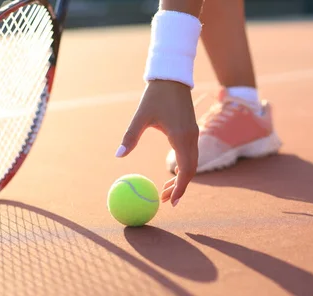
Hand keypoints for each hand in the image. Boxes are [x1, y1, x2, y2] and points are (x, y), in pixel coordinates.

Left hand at [116, 80, 198, 206]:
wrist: (172, 77)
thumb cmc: (155, 95)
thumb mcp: (141, 116)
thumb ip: (130, 136)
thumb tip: (118, 155)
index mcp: (180, 137)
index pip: (185, 170)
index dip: (179, 188)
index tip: (170, 201)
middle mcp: (191, 138)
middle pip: (190, 170)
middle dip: (179, 187)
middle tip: (164, 200)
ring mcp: (193, 135)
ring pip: (191, 164)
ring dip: (181, 178)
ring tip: (165, 190)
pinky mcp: (191, 131)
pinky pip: (190, 155)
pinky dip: (183, 167)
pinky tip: (172, 173)